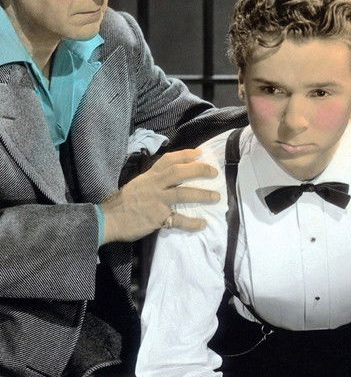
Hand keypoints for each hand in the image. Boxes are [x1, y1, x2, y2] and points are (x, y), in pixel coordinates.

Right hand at [100, 148, 218, 243]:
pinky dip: (192, 222)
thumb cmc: (123, 202)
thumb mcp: (138, 184)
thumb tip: (172, 177)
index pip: (169, 160)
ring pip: (183, 193)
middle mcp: (155, 185)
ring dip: (202, 195)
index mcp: (150, 176)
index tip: (200, 153)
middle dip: (199, 170)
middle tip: (214, 172)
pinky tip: (202, 223)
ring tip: (216, 197)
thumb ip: (154, 180)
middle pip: (179, 172)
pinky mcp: (157, 217)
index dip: (185, 155)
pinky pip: (178, 219)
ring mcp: (156, 201)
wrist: (108, 219)